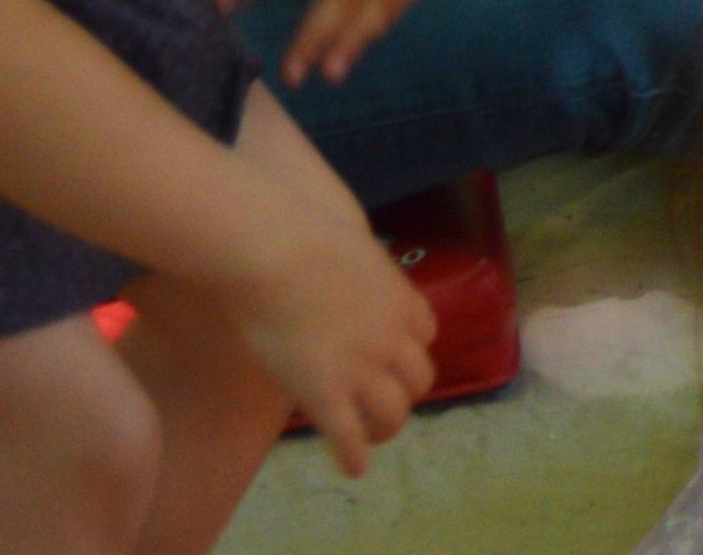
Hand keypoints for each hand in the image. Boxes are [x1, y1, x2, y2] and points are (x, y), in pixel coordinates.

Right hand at [205, 197, 440, 480]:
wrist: (276, 252)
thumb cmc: (302, 234)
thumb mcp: (351, 245)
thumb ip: (356, 266)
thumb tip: (341, 257)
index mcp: (401, 299)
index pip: (425, 332)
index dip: (412, 347)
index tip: (398, 357)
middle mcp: (393, 339)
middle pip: (418, 378)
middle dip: (407, 393)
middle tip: (388, 402)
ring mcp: (363, 370)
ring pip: (393, 413)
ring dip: (386, 429)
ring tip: (374, 438)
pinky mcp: (328, 394)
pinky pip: (349, 436)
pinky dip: (354, 455)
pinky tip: (352, 467)